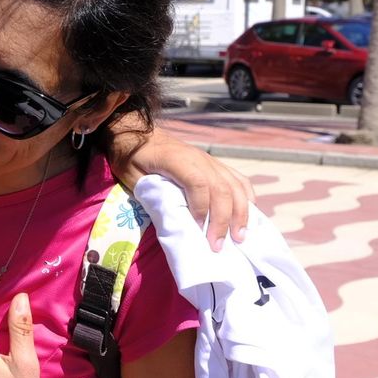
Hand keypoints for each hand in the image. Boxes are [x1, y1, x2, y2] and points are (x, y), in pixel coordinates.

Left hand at [116, 128, 252, 249]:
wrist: (137, 132)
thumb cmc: (131, 155)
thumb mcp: (132, 176)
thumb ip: (150, 194)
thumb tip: (172, 221)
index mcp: (176, 159)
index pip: (198, 184)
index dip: (201, 208)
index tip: (197, 229)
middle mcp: (199, 159)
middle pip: (222, 189)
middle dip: (223, 220)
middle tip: (218, 245)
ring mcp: (210, 160)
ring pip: (235, 186)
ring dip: (240, 213)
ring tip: (239, 237)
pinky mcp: (215, 164)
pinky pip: (239, 180)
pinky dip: (246, 199)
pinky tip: (247, 216)